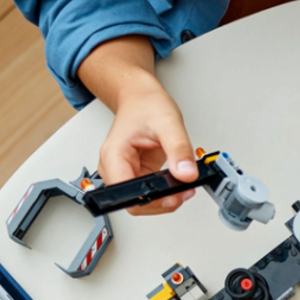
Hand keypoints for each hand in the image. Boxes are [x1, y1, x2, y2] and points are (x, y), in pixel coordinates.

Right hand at [97, 73, 199, 216]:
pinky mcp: (135, 172)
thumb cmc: (146, 104)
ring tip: (183, 186)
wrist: (140, 97)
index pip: (126, 194)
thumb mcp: (168, 122)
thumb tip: (186, 174)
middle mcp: (114, 167)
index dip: (151, 201)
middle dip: (161, 202)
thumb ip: (179, 149)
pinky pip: (148, 191)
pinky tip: (178, 182)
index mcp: (114, 155)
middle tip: (183, 191)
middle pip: (134, 202)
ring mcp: (124, 171)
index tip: (172, 196)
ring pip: (142, 201)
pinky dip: (164, 191)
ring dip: (164, 199)